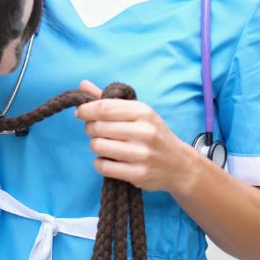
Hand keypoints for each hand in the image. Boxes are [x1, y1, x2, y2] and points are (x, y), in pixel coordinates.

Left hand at [75, 80, 196, 193]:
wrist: (179, 165)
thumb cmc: (152, 134)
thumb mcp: (137, 112)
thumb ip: (108, 100)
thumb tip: (82, 84)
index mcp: (142, 112)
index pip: (104, 108)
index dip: (86, 109)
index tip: (79, 112)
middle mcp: (144, 131)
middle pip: (98, 127)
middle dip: (90, 128)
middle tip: (96, 131)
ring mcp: (142, 154)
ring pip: (98, 146)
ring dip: (95, 146)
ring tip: (104, 145)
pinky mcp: (138, 174)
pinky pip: (103, 167)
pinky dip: (100, 163)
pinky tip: (107, 160)